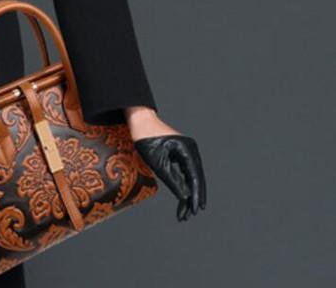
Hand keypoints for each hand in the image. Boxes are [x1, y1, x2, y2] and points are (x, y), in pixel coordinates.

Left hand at [125, 107, 206, 221]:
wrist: (139, 120)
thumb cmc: (145, 137)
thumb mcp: (157, 163)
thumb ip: (172, 181)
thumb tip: (184, 197)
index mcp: (187, 149)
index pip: (195, 176)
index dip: (196, 195)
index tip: (195, 210)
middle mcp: (190, 148)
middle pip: (196, 177)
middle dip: (194, 196)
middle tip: (191, 214)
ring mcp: (186, 149)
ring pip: (192, 175)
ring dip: (189, 192)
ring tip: (186, 211)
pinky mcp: (179, 151)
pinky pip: (185, 170)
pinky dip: (184, 183)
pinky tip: (184, 196)